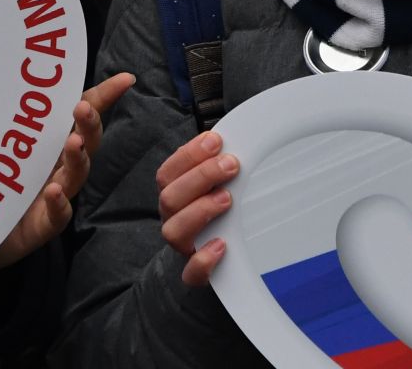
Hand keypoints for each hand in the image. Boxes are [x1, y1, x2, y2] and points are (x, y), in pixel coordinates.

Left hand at [0, 72, 135, 270]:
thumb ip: (8, 117)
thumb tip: (8, 76)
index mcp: (52, 143)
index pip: (83, 115)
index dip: (104, 96)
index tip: (127, 79)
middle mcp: (59, 167)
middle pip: (86, 143)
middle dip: (89, 124)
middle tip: (83, 108)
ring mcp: (54, 197)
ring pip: (75, 176)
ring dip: (77, 158)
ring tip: (74, 143)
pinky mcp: (42, 226)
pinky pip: (56, 215)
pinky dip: (57, 203)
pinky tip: (53, 192)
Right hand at [156, 130, 239, 286]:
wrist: (216, 260)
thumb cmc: (220, 213)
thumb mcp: (218, 186)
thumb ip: (221, 165)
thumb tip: (243, 138)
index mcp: (175, 194)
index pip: (169, 171)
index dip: (189, 154)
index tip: (216, 141)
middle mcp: (173, 218)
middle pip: (169, 196)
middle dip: (200, 176)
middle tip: (231, 166)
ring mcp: (183, 246)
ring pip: (173, 231)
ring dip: (199, 210)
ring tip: (227, 199)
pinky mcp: (194, 273)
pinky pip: (190, 273)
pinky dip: (203, 260)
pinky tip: (221, 245)